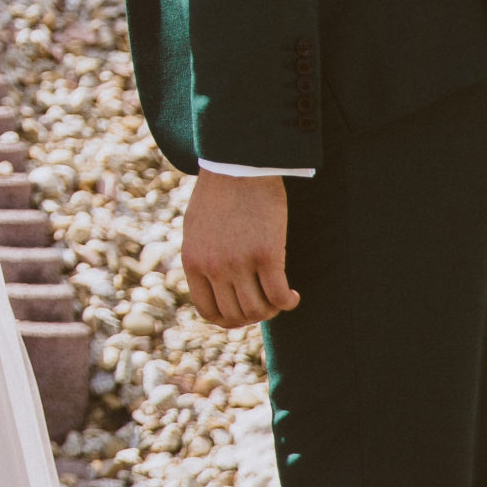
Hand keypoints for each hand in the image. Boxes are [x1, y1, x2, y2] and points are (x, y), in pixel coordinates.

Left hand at [182, 172, 300, 328]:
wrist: (236, 167)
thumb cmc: (218, 195)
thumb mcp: (196, 230)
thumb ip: (202, 258)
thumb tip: (213, 285)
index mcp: (193, 262)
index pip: (208, 310)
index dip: (228, 319)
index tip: (243, 313)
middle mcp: (213, 267)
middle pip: (236, 315)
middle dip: (253, 316)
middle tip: (266, 303)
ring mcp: (239, 262)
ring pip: (258, 310)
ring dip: (272, 310)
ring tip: (279, 298)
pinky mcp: (266, 254)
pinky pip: (279, 296)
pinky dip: (289, 302)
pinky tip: (293, 296)